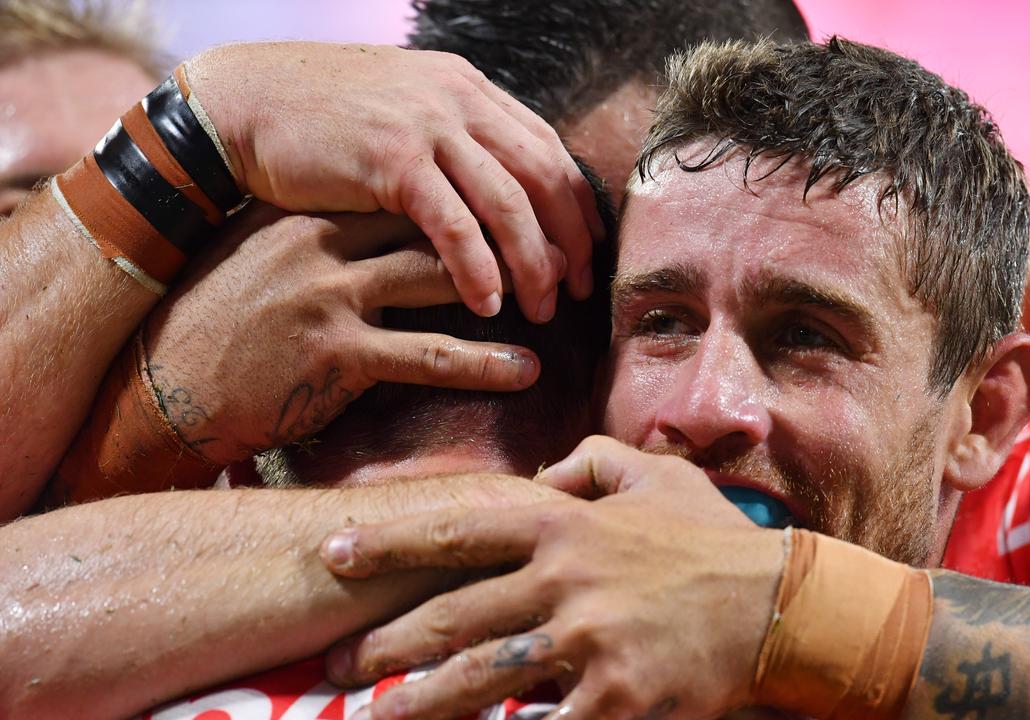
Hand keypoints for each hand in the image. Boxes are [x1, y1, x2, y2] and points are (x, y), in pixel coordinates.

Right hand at [143, 203, 539, 465]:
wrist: (166, 382)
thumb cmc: (234, 321)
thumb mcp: (282, 257)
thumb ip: (342, 234)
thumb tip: (412, 222)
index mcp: (320, 211)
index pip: (422, 188)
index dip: (486, 198)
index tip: (536, 210)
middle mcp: (327, 240)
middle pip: (444, 223)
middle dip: (513, 235)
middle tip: (569, 252)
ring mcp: (329, 295)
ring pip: (443, 281)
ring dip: (511, 291)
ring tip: (559, 303)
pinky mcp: (333, 353)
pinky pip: (425, 354)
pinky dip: (482, 362)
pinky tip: (524, 369)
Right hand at [186, 42, 603, 320]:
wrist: (237, 103)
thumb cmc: (318, 120)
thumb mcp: (399, 109)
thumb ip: (452, 136)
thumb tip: (499, 178)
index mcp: (464, 87)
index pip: (545, 148)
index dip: (575, 203)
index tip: (591, 248)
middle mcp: (454, 101)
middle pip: (541, 176)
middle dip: (569, 238)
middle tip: (582, 290)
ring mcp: (423, 130)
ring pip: (506, 204)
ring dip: (531, 262)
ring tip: (543, 308)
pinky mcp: (388, 165)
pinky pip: (451, 226)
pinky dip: (478, 268)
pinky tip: (489, 306)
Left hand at [320, 436, 783, 719]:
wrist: (780, 604)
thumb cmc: (711, 538)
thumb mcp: (656, 474)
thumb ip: (593, 460)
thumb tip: (545, 470)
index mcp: (566, 524)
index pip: (459, 528)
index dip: (389, 541)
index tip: (332, 554)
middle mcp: (567, 580)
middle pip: (454, 615)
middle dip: (386, 644)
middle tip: (336, 665)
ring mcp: (590, 643)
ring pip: (481, 679)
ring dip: (420, 702)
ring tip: (374, 718)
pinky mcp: (617, 701)